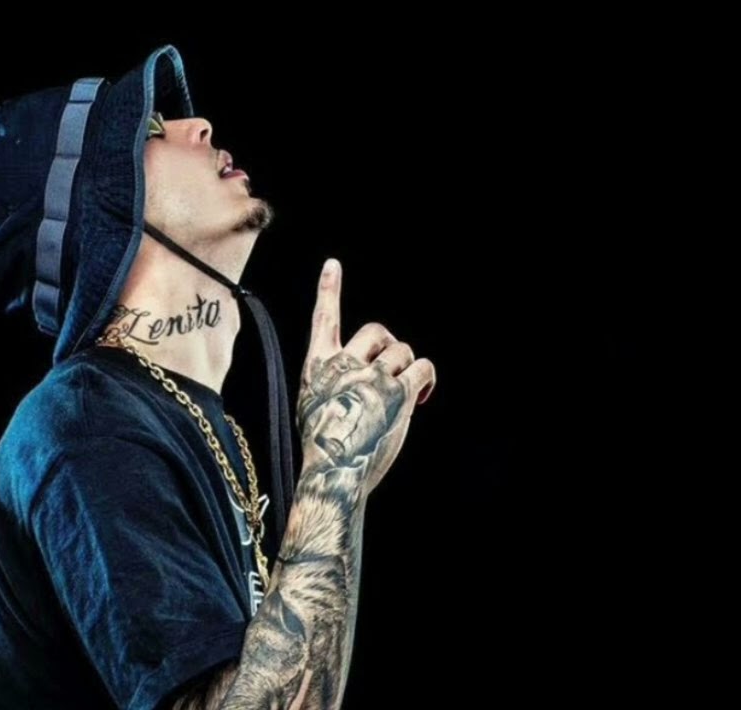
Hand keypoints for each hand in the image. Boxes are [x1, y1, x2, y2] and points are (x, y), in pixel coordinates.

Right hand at [296, 259, 435, 495]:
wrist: (335, 474)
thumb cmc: (325, 448)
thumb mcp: (313, 406)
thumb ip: (333, 382)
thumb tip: (364, 377)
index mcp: (316, 367)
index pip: (324, 319)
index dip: (328, 289)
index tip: (332, 265)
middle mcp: (343, 364)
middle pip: (376, 331)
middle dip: (389, 346)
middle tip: (391, 370)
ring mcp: (372, 376)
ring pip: (402, 350)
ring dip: (407, 368)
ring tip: (403, 395)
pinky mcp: (398, 392)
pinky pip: (422, 368)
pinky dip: (427, 379)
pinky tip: (422, 397)